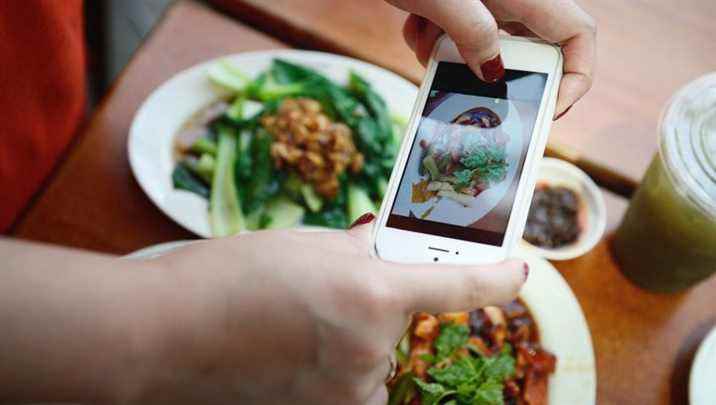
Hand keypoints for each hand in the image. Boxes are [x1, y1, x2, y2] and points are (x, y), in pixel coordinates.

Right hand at [123, 216, 525, 403]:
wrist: (166, 331)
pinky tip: (291, 350)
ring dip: (349, 337)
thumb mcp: (306, 246)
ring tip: (294, 323)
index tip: (518, 272)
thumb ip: (358, 251)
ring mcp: (348, 392)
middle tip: (327, 293)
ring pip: (370, 355)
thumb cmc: (230, 277)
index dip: (493, 277)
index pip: (456, 287)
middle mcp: (370, 351)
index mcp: (371, 294)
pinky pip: (348, 383)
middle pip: (397, 322)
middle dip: (375, 304)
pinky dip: (331, 364)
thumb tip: (387, 248)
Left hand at [387, 0, 595, 117]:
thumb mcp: (443, 1)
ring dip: (454, 56)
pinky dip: (434, 39)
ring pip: (486, 45)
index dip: (577, 75)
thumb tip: (492, 73)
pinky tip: (414, 26)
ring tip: (427, 44)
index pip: (578, 34)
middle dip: (495, 71)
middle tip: (469, 83)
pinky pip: (460, 33)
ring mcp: (486, 0)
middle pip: (529, 47)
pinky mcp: (460, 3)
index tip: (550, 108)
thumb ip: (474, 35)